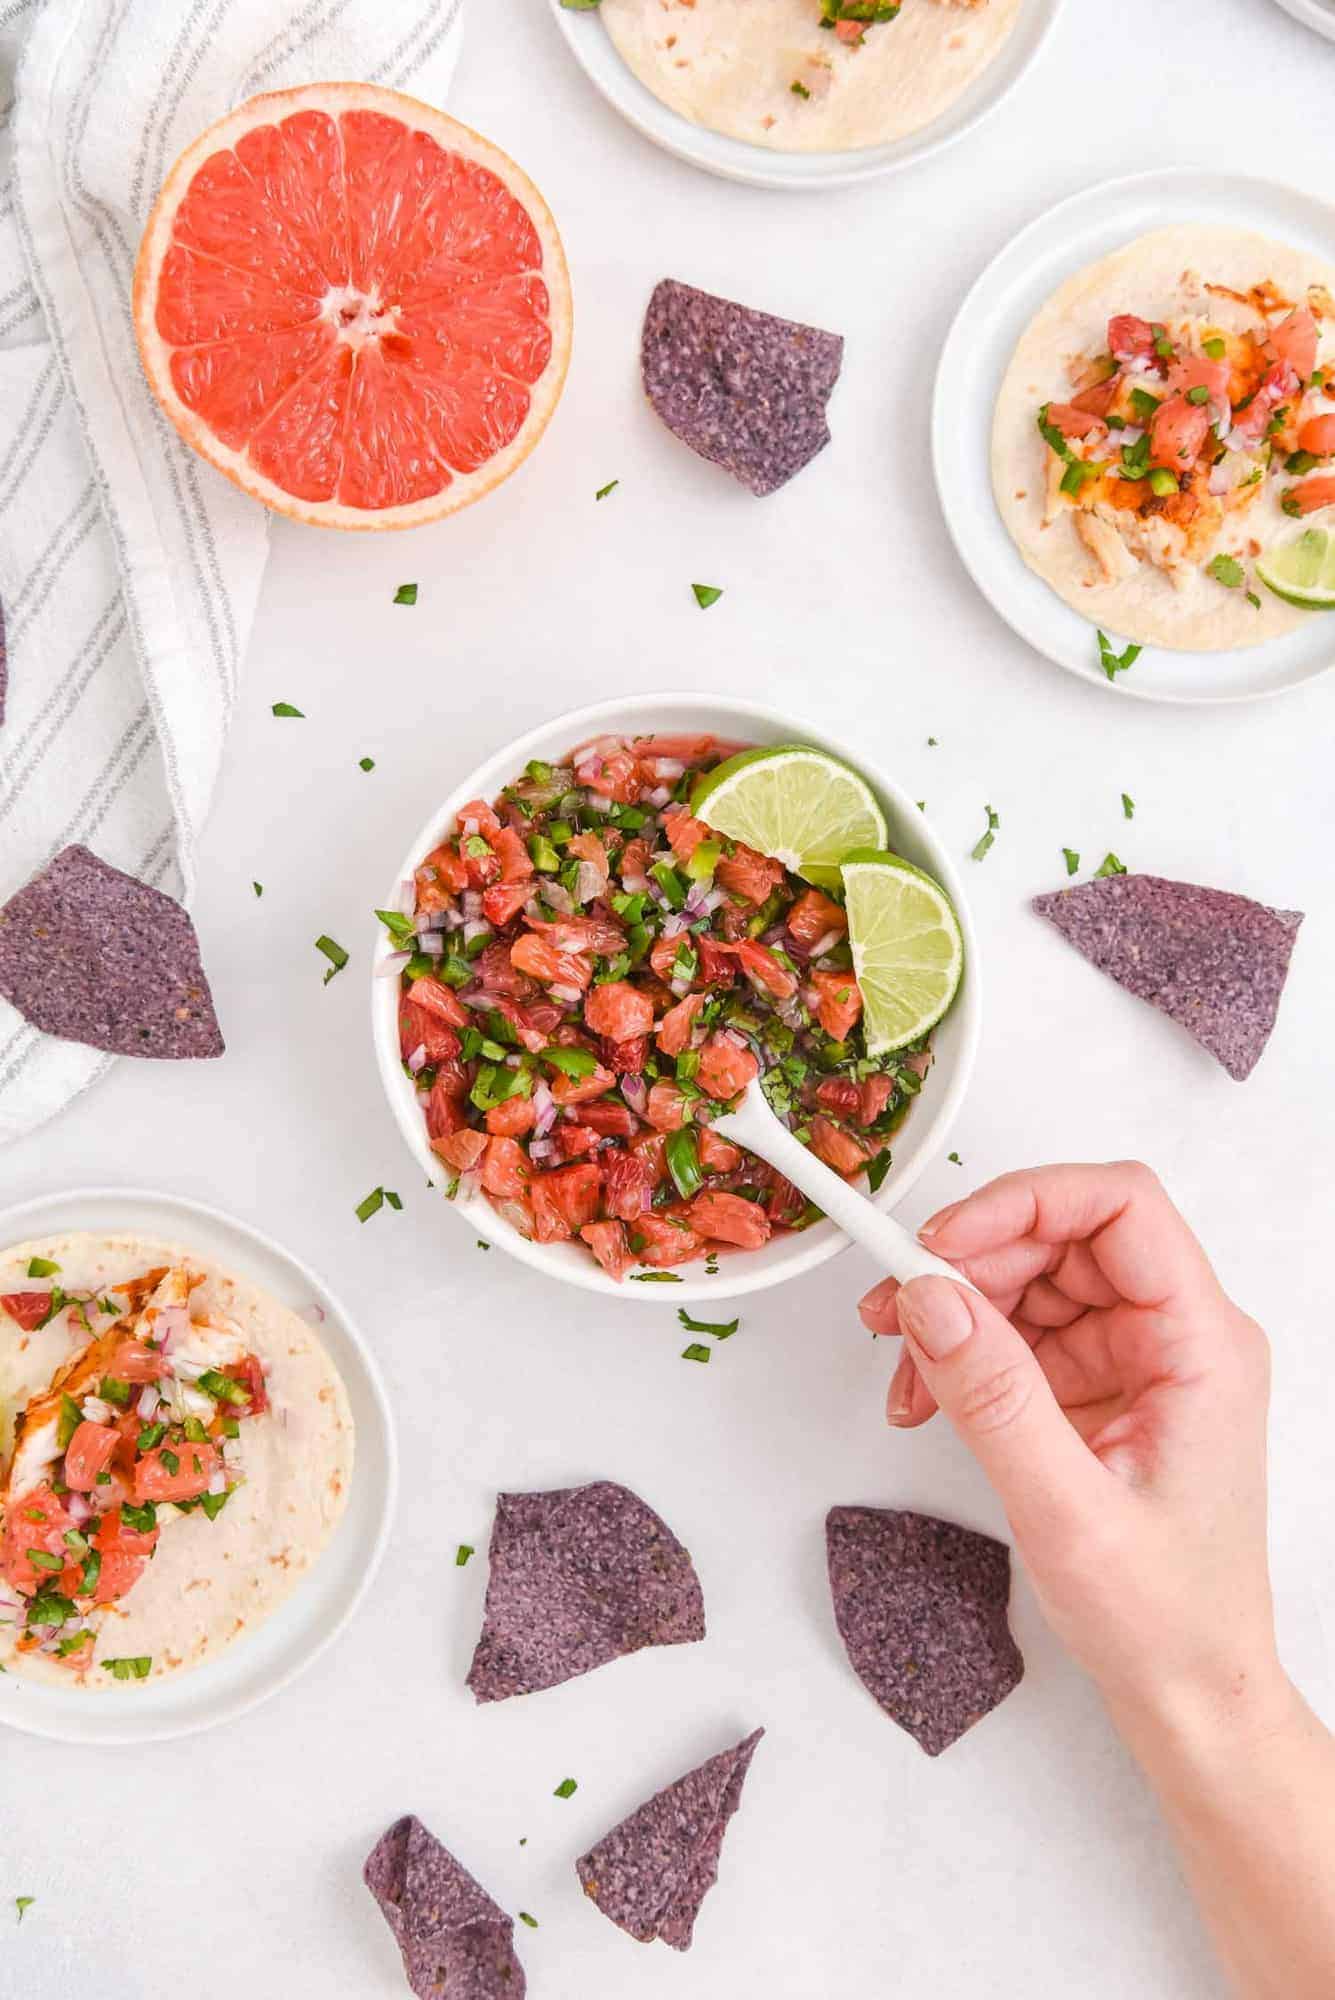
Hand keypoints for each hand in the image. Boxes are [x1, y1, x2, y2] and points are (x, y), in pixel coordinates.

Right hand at [859, 1162, 1284, 1731]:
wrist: (1188, 1695)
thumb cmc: (1163, 1619)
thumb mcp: (1066, 1510)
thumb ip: (994, 1396)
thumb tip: (930, 1297)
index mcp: (1203, 1344)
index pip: (1122, 1206)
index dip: (1026, 1201)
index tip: (942, 1242)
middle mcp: (1179, 1335)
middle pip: (1065, 1235)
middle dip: (972, 1262)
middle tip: (895, 1308)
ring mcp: (1140, 1359)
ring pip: (1035, 1280)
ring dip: (958, 1311)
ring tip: (904, 1375)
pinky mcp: (1105, 1387)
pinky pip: (1024, 1333)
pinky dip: (966, 1354)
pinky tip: (927, 1399)